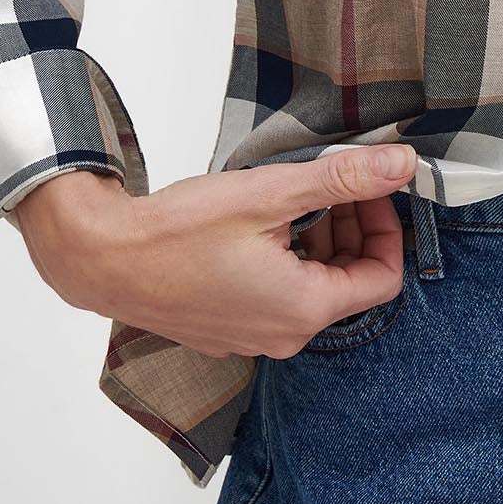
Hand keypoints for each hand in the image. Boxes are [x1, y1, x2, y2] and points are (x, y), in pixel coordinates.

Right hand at [11, 144, 419, 356]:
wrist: (100, 258)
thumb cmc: (176, 232)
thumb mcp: (271, 193)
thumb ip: (342, 179)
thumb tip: (402, 165)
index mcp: (304, 310)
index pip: (383, 277)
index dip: (385, 227)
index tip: (369, 188)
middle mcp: (283, 336)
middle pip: (348, 281)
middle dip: (349, 228)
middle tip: (331, 181)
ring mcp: (252, 337)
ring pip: (311, 285)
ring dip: (316, 239)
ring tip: (292, 195)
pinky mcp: (226, 328)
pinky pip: (276, 295)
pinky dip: (284, 258)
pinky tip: (260, 222)